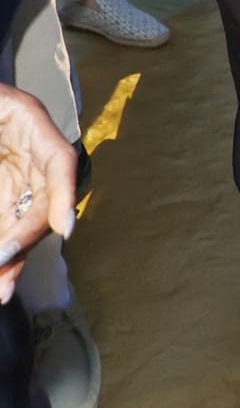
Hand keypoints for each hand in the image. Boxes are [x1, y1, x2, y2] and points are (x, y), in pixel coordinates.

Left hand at [0, 86, 76, 304]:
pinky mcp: (2, 196)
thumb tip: (47, 192)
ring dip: (15, 257)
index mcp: (26, 119)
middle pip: (42, 200)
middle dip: (27, 235)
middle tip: (4, 260)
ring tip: (2, 287)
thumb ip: (0, 120)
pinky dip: (6, 253)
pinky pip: (6, 225)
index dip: (65, 194)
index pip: (59, 159)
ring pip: (24, 222)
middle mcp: (29, 154)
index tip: (62, 228)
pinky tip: (1, 277)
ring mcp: (14, 177)